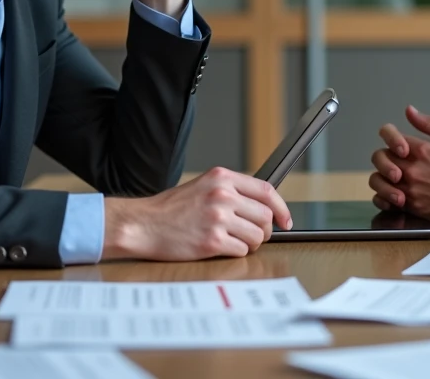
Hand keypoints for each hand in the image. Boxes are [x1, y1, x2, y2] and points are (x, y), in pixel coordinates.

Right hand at [101, 167, 292, 260]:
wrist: (143, 224)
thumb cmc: (170, 209)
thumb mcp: (202, 186)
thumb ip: (230, 190)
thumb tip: (261, 205)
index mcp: (221, 178)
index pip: (266, 190)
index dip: (281, 208)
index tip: (285, 220)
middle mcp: (222, 195)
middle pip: (265, 216)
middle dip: (265, 230)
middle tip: (255, 236)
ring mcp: (218, 218)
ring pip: (256, 236)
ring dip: (250, 243)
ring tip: (233, 242)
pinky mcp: (212, 241)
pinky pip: (241, 251)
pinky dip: (236, 253)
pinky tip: (221, 248)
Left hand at [368, 105, 429, 230]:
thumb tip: (409, 111)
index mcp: (423, 150)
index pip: (390, 135)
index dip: (390, 135)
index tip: (399, 142)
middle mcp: (413, 170)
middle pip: (380, 157)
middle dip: (385, 156)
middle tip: (396, 160)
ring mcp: (411, 190)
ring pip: (378, 180)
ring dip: (382, 177)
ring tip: (394, 178)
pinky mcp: (413, 208)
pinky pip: (384, 201)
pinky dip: (383, 197)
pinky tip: (394, 194)